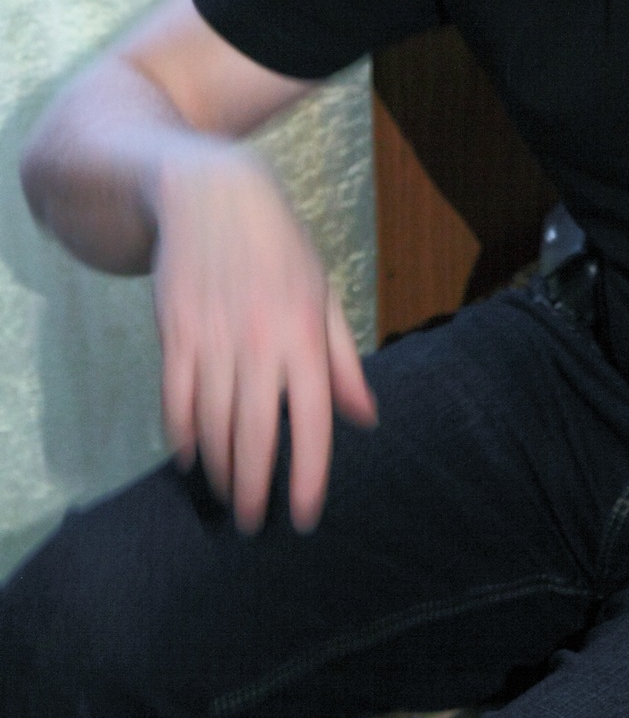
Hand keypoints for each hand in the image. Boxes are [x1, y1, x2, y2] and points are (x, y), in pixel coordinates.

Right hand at [151, 141, 375, 532]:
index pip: (313, 420)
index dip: (309, 474)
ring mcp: (213, 338)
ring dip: (219, 468)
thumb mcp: (323, 292)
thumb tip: (365, 418)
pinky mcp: (174, 332)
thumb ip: (343, 361)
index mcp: (305, 334)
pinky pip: (176, 397)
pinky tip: (190, 459)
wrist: (210, 194)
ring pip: (214, 423)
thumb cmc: (279, 247)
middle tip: (254, 524)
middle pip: (256, 433)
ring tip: (227, 496)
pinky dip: (181, 434)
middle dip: (255, 488)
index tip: (305, 515)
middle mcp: (260, 343)